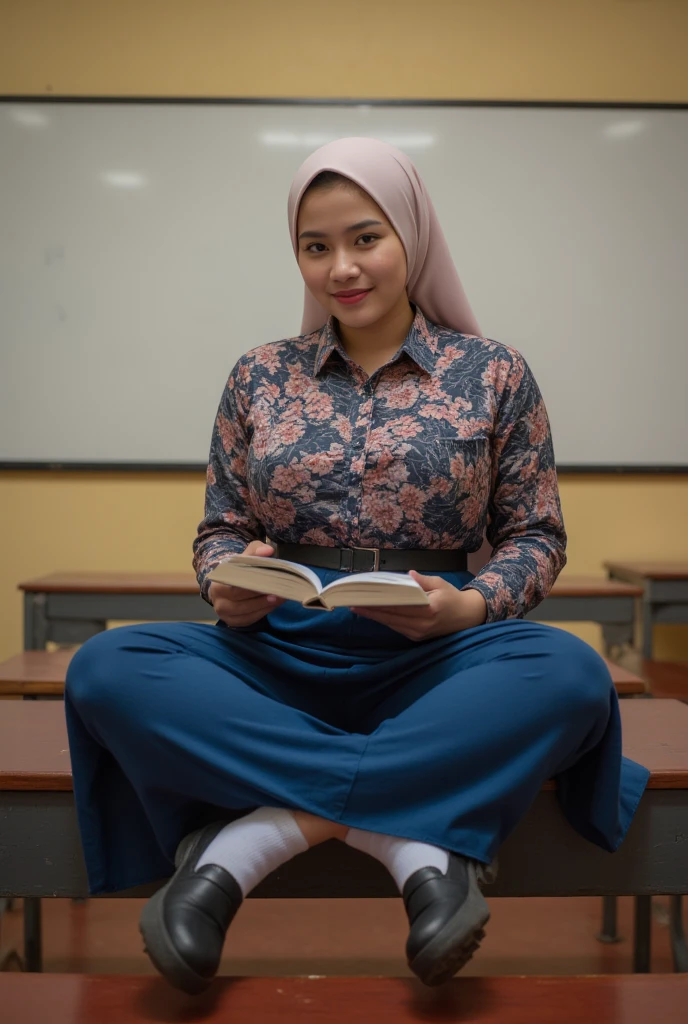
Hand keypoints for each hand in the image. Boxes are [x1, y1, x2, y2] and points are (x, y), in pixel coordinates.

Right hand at [209, 540, 285, 627]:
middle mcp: (218, 599)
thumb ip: (256, 550)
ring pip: (246, 612)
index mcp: (218, 581)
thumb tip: (268, 550)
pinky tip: (274, 605)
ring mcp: (224, 613)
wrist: (228, 584)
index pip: (235, 582)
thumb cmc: (238, 569)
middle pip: (240, 599)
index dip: (252, 581)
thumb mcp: (245, 555)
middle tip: (279, 591)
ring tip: (280, 598)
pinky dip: (263, 613)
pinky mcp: (233, 622)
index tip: (269, 578)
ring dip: (264, 605)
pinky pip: (249, 619)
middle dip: (261, 595)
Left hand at [351, 571, 486, 640]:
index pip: (398, 605)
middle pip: (391, 616)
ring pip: (391, 624)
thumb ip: (422, 581)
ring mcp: (419, 633)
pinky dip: (384, 620)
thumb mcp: (440, 584)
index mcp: (429, 609)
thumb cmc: (452, 597)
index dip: (379, 602)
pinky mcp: (416, 637)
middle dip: (371, 610)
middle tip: (352, 602)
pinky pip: (397, 628)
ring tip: (357, 608)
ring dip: (374, 616)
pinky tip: (373, 614)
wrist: (467, 617)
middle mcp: (422, 624)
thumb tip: (408, 575)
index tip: (363, 596)